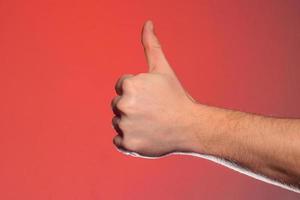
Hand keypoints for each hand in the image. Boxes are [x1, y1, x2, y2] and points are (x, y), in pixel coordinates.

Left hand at [111, 20, 198, 157]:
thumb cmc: (177, 97)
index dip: (137, 92)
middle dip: (132, 107)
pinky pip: (119, 141)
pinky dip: (129, 141)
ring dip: (130, 124)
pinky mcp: (128, 146)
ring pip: (118, 122)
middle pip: (117, 105)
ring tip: (151, 124)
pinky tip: (146, 136)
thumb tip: (148, 22)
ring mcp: (125, 127)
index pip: (121, 87)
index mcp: (129, 85)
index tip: (152, 98)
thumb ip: (151, 45)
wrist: (191, 126)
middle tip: (152, 111)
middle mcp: (123, 106)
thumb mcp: (163, 69)